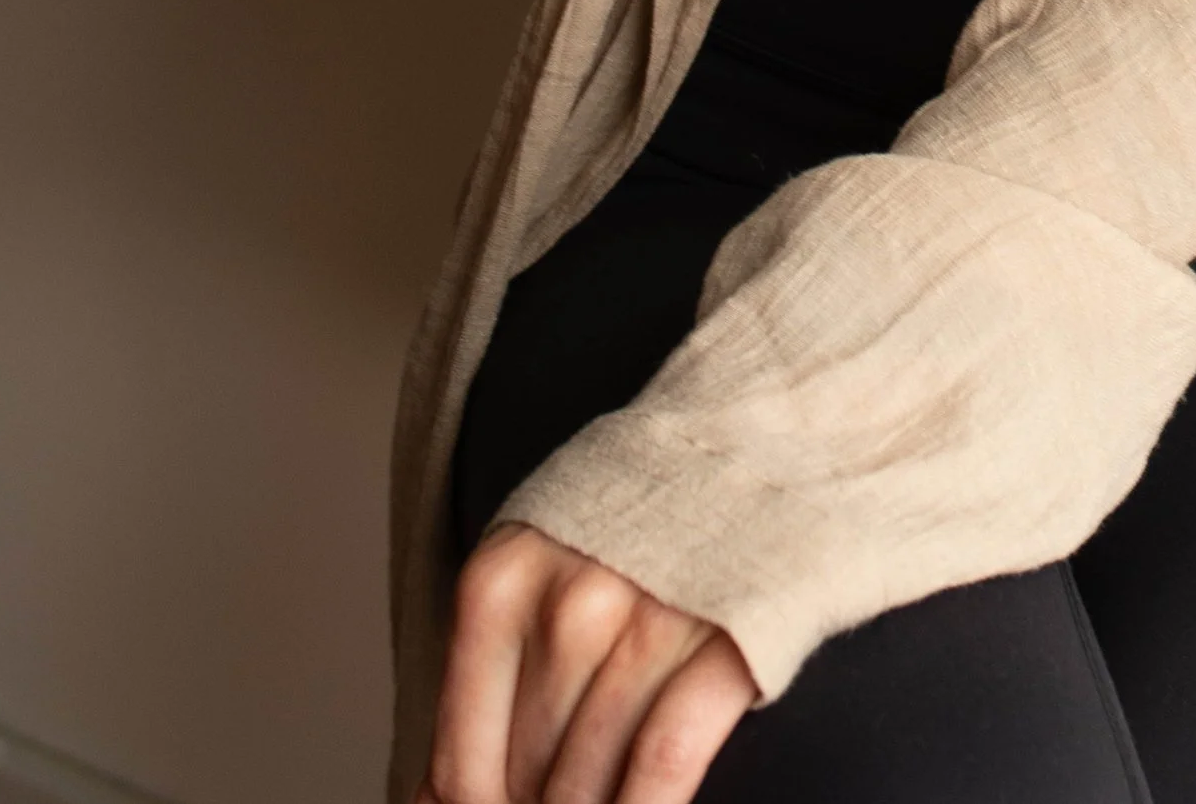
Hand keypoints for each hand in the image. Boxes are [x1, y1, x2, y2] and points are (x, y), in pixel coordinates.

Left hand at [421, 524, 758, 803]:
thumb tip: (436, 800)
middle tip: (555, 794)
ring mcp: (651, 620)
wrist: (759, 428)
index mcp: (502, 582)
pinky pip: (663, 764)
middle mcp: (569, 603)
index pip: (462, 761)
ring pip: (589, 784)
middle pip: (528, 779)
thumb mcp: (537, 561)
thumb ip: (489, 672)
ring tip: (602, 798)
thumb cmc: (638, 511)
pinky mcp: (728, 640)